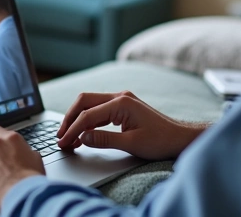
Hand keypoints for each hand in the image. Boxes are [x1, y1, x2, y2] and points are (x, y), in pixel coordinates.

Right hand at [56, 91, 206, 160]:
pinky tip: (82, 135)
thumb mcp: (132, 144)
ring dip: (77, 119)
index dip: (73, 130)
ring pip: (90, 104)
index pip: (88, 115)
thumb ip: (105, 140)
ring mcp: (121, 100)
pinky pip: (98, 110)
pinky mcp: (122, 107)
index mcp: (121, 103)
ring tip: (67, 138)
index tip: (63, 143)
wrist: (179, 137)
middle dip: (69, 119)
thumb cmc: (161, 140)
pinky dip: (88, 121)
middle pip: (84, 102)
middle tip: (60, 137)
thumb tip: (82, 138)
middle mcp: (120, 97)